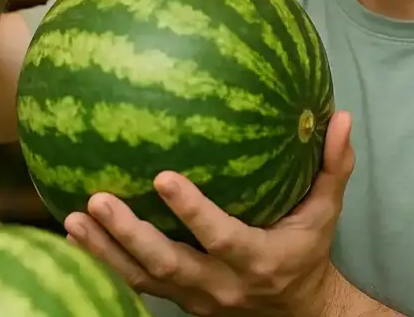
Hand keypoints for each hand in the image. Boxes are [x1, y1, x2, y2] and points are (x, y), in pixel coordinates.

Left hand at [65, 112, 354, 316]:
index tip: (162, 177)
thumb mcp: (328, 211)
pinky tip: (76, 236)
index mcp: (258, 260)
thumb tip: (341, 116)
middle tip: (97, 199)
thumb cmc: (309, 249)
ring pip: (142, 279)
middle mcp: (222, 285)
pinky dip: (103, 262)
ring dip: (104, 251)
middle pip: (168, 265)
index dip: (191, 211)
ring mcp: (196, 298)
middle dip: (129, 235)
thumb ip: (334, 166)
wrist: (298, 313)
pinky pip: (135, 284)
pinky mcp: (179, 300)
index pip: (221, 238)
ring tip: (72, 218)